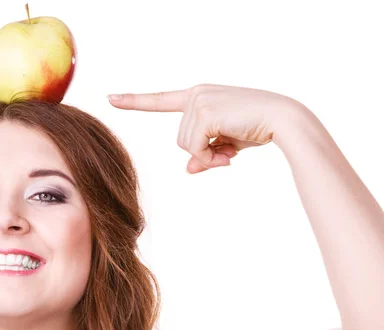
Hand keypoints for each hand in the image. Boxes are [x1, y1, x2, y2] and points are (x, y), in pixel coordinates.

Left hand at [108, 83, 299, 173]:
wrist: (283, 120)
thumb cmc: (256, 128)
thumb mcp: (225, 144)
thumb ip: (204, 153)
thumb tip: (188, 169)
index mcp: (198, 96)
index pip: (160, 100)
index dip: (135, 101)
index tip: (111, 98)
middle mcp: (195, 94)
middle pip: (180, 139)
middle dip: (202, 153)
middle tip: (227, 155)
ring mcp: (198, 101)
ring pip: (185, 146)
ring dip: (208, 156)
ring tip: (231, 151)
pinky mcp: (204, 112)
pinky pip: (194, 148)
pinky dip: (210, 157)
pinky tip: (230, 153)